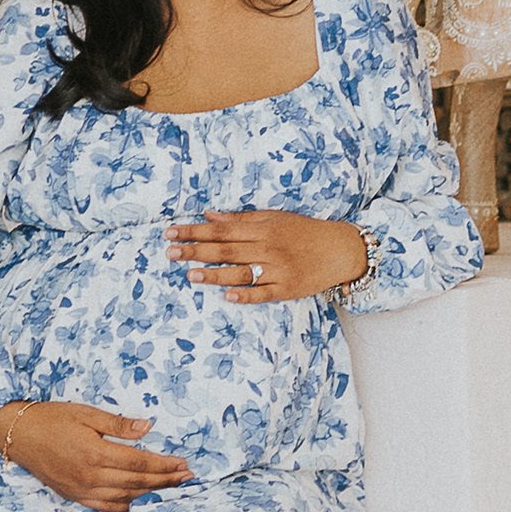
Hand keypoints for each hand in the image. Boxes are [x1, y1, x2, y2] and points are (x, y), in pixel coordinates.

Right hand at [0, 401, 189, 511]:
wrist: (17, 435)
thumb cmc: (52, 418)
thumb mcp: (86, 413)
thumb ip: (118, 424)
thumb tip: (148, 428)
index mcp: (95, 454)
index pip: (140, 464)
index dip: (165, 466)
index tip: (184, 464)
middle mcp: (91, 477)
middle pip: (138, 484)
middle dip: (166, 482)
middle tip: (188, 479)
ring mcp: (82, 490)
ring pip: (126, 498)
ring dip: (152, 495)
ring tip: (173, 491)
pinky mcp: (74, 496)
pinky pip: (107, 506)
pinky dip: (128, 506)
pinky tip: (141, 502)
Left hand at [166, 212, 370, 305]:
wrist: (341, 249)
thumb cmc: (305, 231)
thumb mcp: (275, 218)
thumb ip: (242, 219)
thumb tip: (209, 215)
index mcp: (263, 229)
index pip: (222, 229)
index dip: (195, 231)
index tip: (172, 232)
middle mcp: (268, 248)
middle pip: (226, 250)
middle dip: (196, 251)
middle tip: (170, 253)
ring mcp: (278, 270)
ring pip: (241, 273)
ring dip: (214, 274)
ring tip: (190, 275)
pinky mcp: (287, 289)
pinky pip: (263, 293)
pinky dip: (246, 294)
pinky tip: (227, 296)